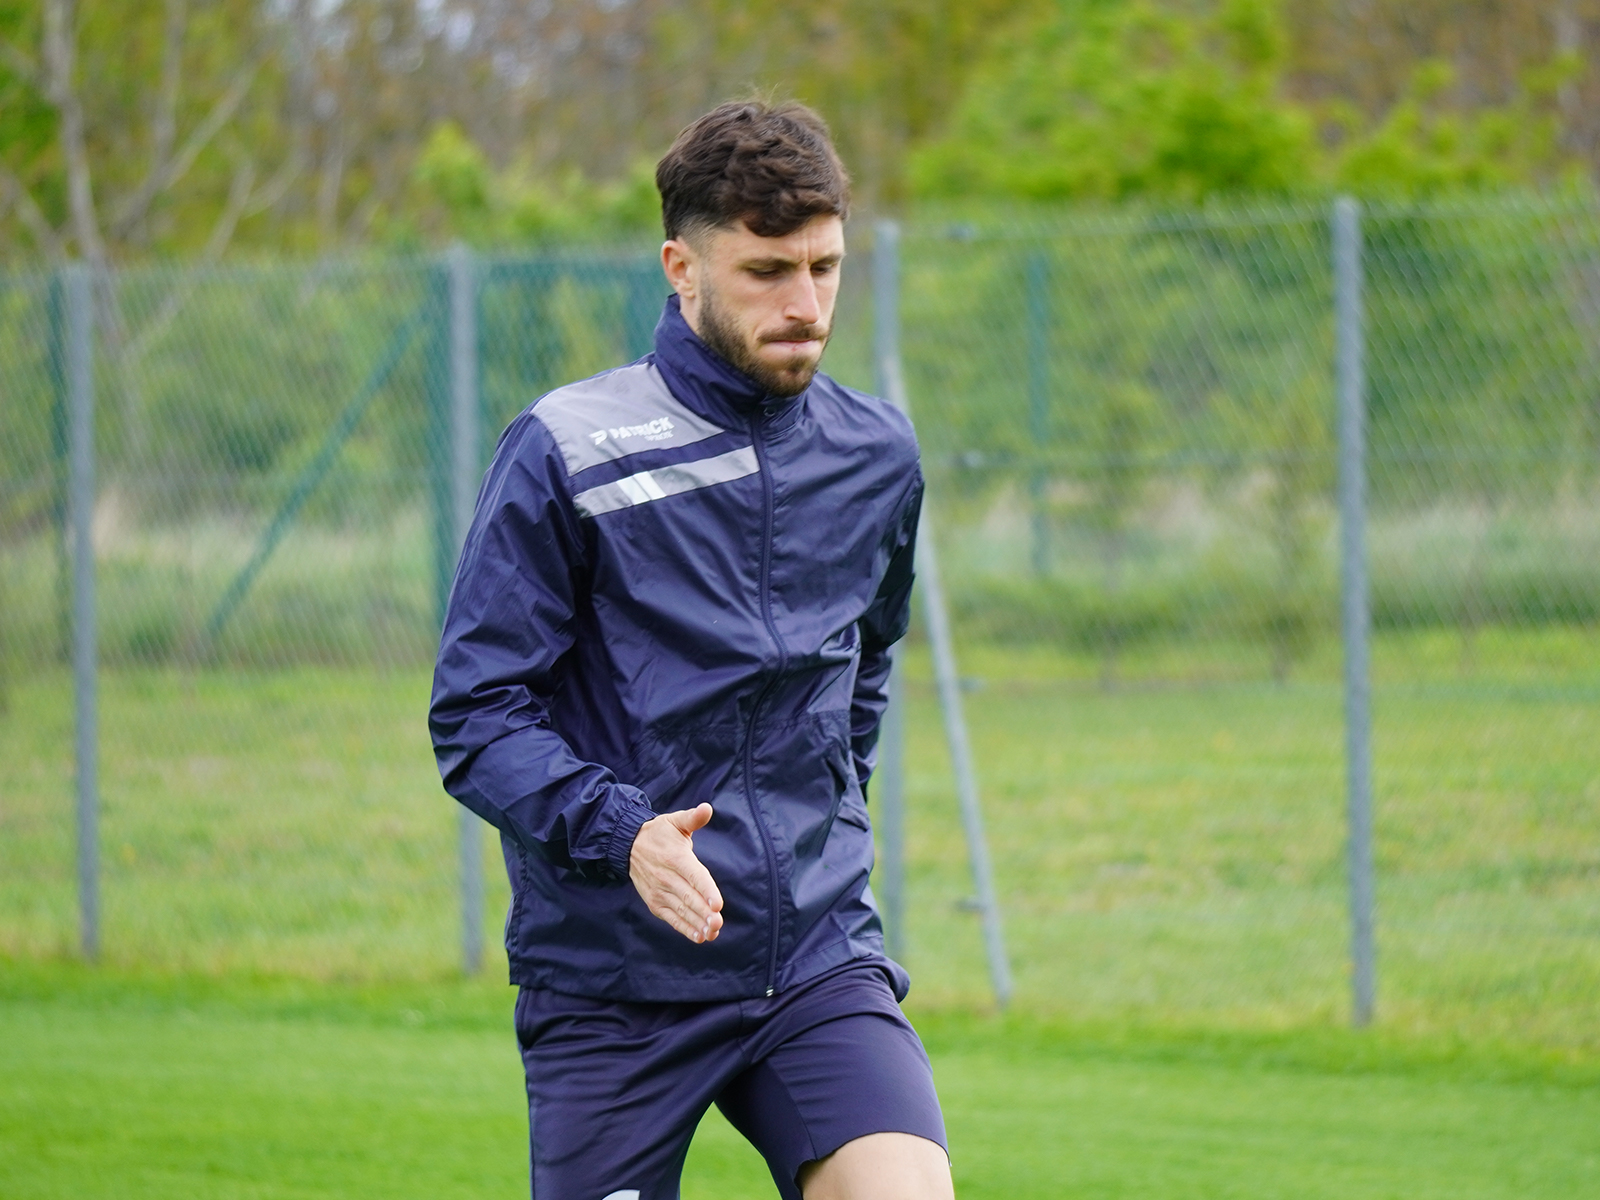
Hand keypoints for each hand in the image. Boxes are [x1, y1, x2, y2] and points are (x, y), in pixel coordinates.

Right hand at [628, 803, 724, 943]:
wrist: (628, 845)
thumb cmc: (659, 833)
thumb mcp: (675, 821)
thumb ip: (693, 818)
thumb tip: (707, 808)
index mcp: (676, 857)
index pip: (694, 876)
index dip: (706, 891)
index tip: (717, 905)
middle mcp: (666, 877)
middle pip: (688, 897)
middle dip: (704, 912)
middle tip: (718, 924)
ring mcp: (659, 892)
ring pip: (681, 910)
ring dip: (697, 923)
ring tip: (712, 933)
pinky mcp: (655, 902)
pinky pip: (672, 918)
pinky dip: (685, 928)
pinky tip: (699, 937)